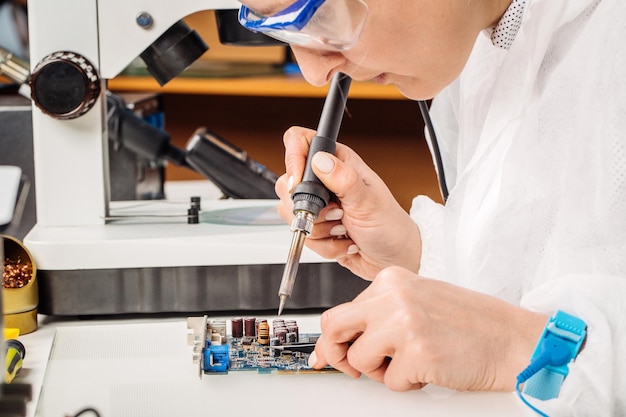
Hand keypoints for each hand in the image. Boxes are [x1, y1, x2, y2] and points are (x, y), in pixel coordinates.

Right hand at [275, 126, 421, 279]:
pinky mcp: (316, 227)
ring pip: (292, 213)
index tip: (298, 184)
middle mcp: (325, 181)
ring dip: (319, 229)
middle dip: (309, 207)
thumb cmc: (390, 225)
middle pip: (287, 183)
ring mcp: (319, 205)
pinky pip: (303, 235)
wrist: (394, 257)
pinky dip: (324, 244)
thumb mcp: (368, 201)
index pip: (301, 142)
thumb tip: (320, 160)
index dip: (293, 159)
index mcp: (339, 163)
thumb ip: (344, 179)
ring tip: (343, 227)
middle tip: (336, 213)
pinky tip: (343, 240)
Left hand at [309, 266, 547, 391]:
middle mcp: (393, 296)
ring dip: (380, 372)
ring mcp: (403, 323)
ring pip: (358, 360)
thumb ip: (379, 315)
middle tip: (351, 367)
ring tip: (411, 363)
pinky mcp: (416, 353)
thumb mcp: (418, 303)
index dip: (335, 338)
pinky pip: (389, 382)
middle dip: (336, 353)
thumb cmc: (471, 323)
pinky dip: (407, 384)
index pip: (342, 310)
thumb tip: (337, 341)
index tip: (327, 353)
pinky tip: (430, 369)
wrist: (513, 339)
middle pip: (333, 327)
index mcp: (392, 280)